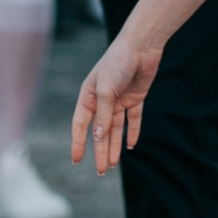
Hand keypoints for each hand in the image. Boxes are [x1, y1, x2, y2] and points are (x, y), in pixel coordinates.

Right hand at [70, 31, 163, 175]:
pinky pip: (132, 119)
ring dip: (114, 146)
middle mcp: (102, 100)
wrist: (141, 45)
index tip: (76, 160)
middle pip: (100, 131)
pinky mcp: (135, 98)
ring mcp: (119, 99)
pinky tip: (130, 146)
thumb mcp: (106, 90)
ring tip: (112, 165)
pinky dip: (131, 132)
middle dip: (100, 151)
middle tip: (100, 172)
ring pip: (115, 129)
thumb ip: (103, 115)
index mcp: (89, 96)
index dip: (77, 143)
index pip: (80, 125)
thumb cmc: (118, 63)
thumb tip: (98, 138)